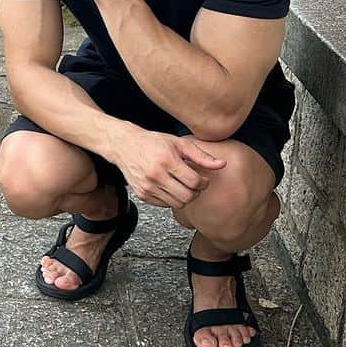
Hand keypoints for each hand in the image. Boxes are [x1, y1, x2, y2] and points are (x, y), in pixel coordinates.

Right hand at [110, 128, 225, 207]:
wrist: (124, 145)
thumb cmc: (151, 142)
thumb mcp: (178, 143)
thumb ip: (201, 155)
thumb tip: (221, 164)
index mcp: (167, 161)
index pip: (195, 182)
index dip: (204, 182)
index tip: (202, 179)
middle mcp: (156, 175)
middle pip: (187, 197)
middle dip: (195, 192)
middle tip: (193, 184)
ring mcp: (148, 186)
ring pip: (177, 203)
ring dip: (183, 196)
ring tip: (181, 185)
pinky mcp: (142, 194)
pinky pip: (164, 204)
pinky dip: (170, 198)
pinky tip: (168, 186)